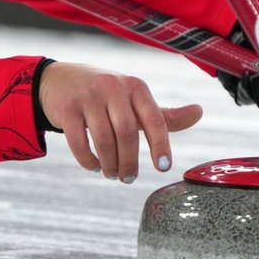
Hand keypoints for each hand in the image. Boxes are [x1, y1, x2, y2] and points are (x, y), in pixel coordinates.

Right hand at [37, 61, 201, 182]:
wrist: (58, 80)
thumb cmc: (105, 94)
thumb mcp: (134, 99)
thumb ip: (163, 114)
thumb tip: (200, 112)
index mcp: (135, 86)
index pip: (154, 118)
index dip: (161, 145)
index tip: (163, 167)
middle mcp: (113, 87)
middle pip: (127, 133)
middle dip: (129, 162)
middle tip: (129, 178)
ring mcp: (88, 96)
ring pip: (103, 139)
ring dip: (110, 164)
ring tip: (112, 173)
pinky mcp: (66, 108)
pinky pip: (78, 142)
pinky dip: (88, 160)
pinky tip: (94, 165)